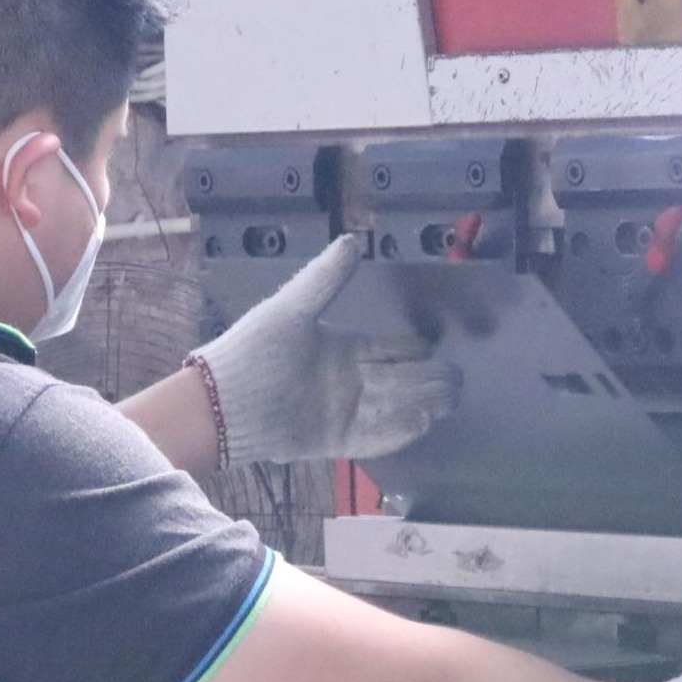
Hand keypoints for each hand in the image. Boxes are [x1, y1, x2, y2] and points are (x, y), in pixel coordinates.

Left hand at [190, 235, 460, 464]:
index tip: (438, 347)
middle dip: (429, 379)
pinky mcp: (336, 440)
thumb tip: (352, 240)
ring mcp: (343, 412)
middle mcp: (347, 381)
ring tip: (451, 400)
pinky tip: (425, 421)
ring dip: (423, 403)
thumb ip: (325, 278)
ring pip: (394, 407)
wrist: (223, 403)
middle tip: (458, 379)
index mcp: (341, 349)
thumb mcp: (292, 308)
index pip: (389, 348)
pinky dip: (401, 430)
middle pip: (400, 379)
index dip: (415, 349)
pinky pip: (376, 437)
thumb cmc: (254, 352)